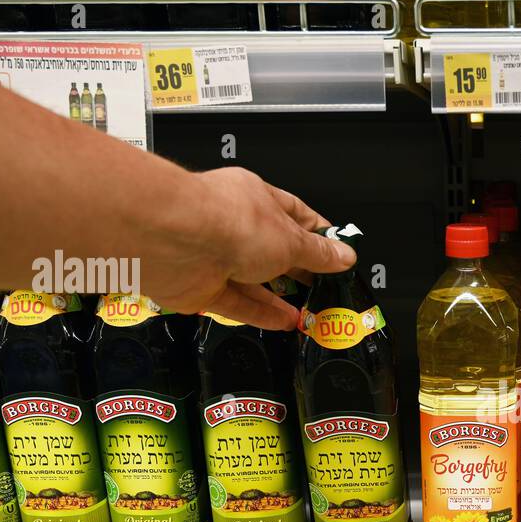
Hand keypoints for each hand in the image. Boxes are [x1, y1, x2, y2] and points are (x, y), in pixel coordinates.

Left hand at [140, 167, 356, 329]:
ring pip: (254, 280)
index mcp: (256, 199)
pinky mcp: (203, 287)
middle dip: (300, 267)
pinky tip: (284, 322)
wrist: (176, 241)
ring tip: (308, 310)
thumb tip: (344, 256)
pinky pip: (238, 303)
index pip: (294, 214)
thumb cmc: (228, 221)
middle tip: (325, 284)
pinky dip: (261, 313)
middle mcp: (235, 225)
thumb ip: (318, 253)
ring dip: (280, 296)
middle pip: (274, 249)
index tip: (338, 252)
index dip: (318, 234)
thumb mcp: (291, 239)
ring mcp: (216, 256)